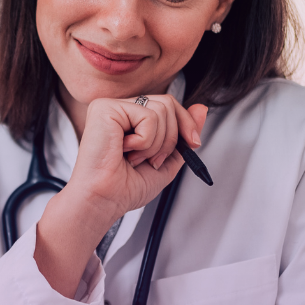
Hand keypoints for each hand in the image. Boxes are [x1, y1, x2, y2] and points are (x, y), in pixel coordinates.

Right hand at [34, 94, 206, 296]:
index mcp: (131, 119)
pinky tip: (125, 151)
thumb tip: (201, 108)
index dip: (185, 124)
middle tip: (152, 161)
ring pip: (161, 109)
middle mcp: (120, 108)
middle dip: (171, 138)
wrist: (104, 201)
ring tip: (134, 158)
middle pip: (168, 103)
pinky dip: (145, 141)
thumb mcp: (166, 161)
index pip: (168, 105)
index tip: (192, 144)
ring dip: (156, 144)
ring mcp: (111, 106)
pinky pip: (148, 116)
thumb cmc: (124, 187)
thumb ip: (183, 135)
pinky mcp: (105, 108)